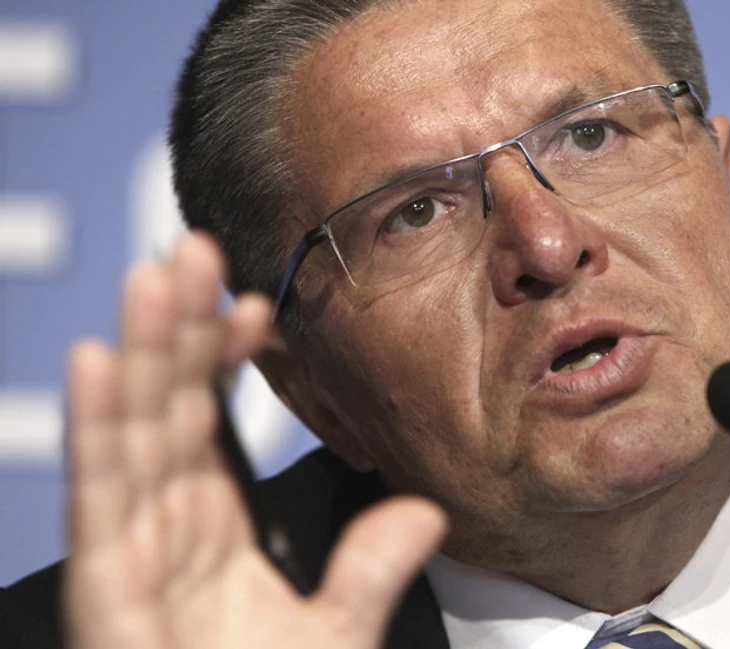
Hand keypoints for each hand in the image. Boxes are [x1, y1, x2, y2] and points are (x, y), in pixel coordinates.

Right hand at [64, 232, 445, 648]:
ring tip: (156, 277)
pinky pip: (102, 497)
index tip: (257, 302)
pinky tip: (99, 360)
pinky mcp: (107, 586)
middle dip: (179, 329)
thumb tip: (424, 511)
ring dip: (142, 352)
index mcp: (210, 529)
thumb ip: (371, 568)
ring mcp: (132, 552)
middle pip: (169, 408)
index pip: (213, 422)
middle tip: (196, 250)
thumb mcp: (331, 632)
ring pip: (134, 432)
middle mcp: (166, 528)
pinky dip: (96, 429)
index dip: (227, 360)